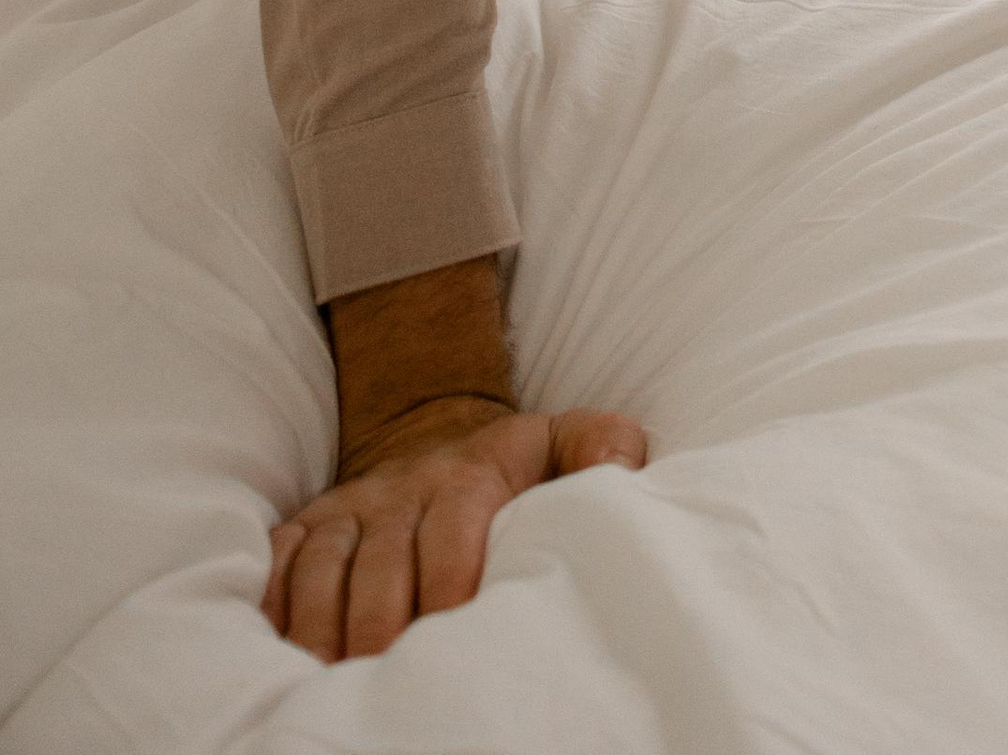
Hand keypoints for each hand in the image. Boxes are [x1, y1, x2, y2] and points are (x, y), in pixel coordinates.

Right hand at [264, 394, 649, 662]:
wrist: (433, 430)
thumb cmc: (513, 468)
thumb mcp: (564, 442)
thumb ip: (602, 445)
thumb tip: (624, 468)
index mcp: (468, 476)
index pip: (454, 526)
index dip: (452, 577)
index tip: (455, 628)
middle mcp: (399, 491)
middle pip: (379, 564)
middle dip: (379, 628)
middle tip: (385, 685)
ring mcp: (347, 511)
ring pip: (322, 571)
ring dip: (320, 633)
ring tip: (327, 691)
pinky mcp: (306, 529)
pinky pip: (276, 565)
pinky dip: (269, 608)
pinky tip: (272, 660)